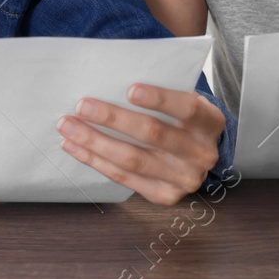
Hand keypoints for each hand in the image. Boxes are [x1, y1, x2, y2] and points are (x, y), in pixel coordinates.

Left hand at [57, 84, 223, 204]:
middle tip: (82, 106)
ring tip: (68, 127)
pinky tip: (75, 147)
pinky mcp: (164, 196)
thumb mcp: (182, 99)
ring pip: (133, 160)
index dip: (159, 99)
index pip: (187, 109)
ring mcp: (184, 179)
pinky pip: (124, 178)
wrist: (198, 154)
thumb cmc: (182, 117)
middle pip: (153, 135)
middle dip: (113, 119)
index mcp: (210, 122)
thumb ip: (159, 92)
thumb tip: (110, 81)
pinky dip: (95, 161)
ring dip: (95, 142)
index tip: (130, 89)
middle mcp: (201, 153)